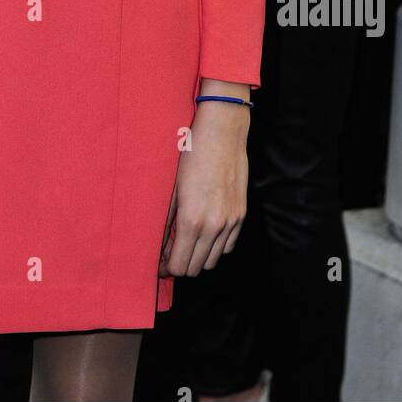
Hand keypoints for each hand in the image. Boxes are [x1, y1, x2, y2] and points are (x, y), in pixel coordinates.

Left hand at [159, 101, 249, 276]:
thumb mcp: (172, 189)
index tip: (160, 263)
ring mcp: (230, 222)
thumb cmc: (192, 155)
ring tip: (187, 242)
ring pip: (213, 261)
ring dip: (198, 257)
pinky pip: (228, 246)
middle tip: (170, 253)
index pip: (179, 265)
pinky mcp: (241, 215)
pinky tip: (205, 233)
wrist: (222, 133)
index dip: (167, 268)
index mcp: (191, 220)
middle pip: (195, 268)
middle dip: (180, 264)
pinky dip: (216, 246)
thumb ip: (167, 221)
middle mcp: (213, 226)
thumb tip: (161, 246)